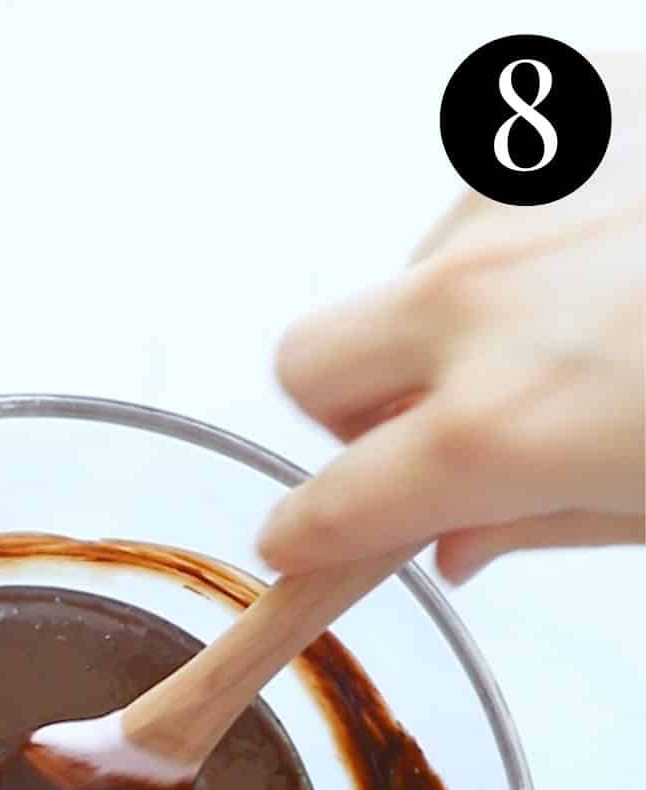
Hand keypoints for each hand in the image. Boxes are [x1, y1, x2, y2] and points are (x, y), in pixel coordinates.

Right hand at [257, 54, 645, 583]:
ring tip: (595, 327)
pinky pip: (501, 188)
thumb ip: (537, 526)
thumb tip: (459, 545)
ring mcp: (523, 190)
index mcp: (498, 431)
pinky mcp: (579, 108)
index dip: (309, 541)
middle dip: (348, 410)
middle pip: (309, 364)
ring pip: (417, 269)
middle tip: (436, 432)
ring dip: (463, 315)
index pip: (326, 508)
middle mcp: (480, 298)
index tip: (309, 547)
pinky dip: (539, 234)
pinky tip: (632, 251)